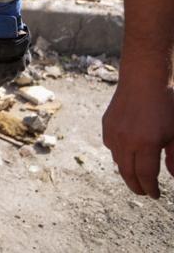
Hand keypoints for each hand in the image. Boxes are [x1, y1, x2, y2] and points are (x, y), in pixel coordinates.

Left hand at [0, 28, 29, 87]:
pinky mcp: (27, 60)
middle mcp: (10, 76)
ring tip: (4, 57)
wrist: (8, 38)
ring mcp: (19, 68)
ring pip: (14, 71)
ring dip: (10, 66)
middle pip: (3, 78)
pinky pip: (23, 62)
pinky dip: (19, 59)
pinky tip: (15, 52)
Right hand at [102, 76, 173, 198]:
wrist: (145, 78)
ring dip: (127, 170)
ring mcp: (113, 132)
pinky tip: (128, 153)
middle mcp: (126, 141)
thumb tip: (172, 176)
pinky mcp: (106, 124)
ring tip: (137, 174)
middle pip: (127, 173)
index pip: (145, 177)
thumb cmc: (166, 104)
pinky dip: (119, 154)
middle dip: (136, 186)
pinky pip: (111, 146)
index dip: (151, 189)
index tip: (155, 195)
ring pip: (117, 161)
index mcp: (146, 144)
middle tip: (144, 192)